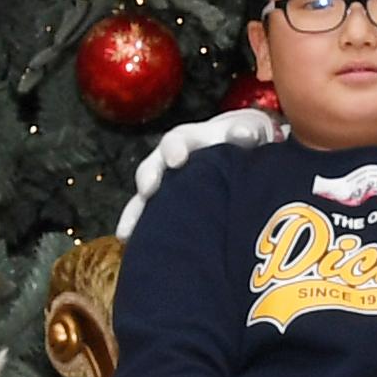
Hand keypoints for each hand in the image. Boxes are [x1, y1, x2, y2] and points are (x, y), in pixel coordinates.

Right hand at [115, 107, 280, 238]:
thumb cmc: (243, 140)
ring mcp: (168, 185)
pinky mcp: (169, 208)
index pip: (177, 140)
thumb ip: (246, 131)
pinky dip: (141, 232)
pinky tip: (132, 245)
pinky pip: (149, 220)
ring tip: (127, 231)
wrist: (242, 155)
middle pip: (153, 168)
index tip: (176, 160)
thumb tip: (243, 136)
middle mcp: (171, 162)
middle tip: (148, 189)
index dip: (175, 149)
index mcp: (191, 140)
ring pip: (145, 198)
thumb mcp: (248, 130)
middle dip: (149, 179)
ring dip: (136, 213)